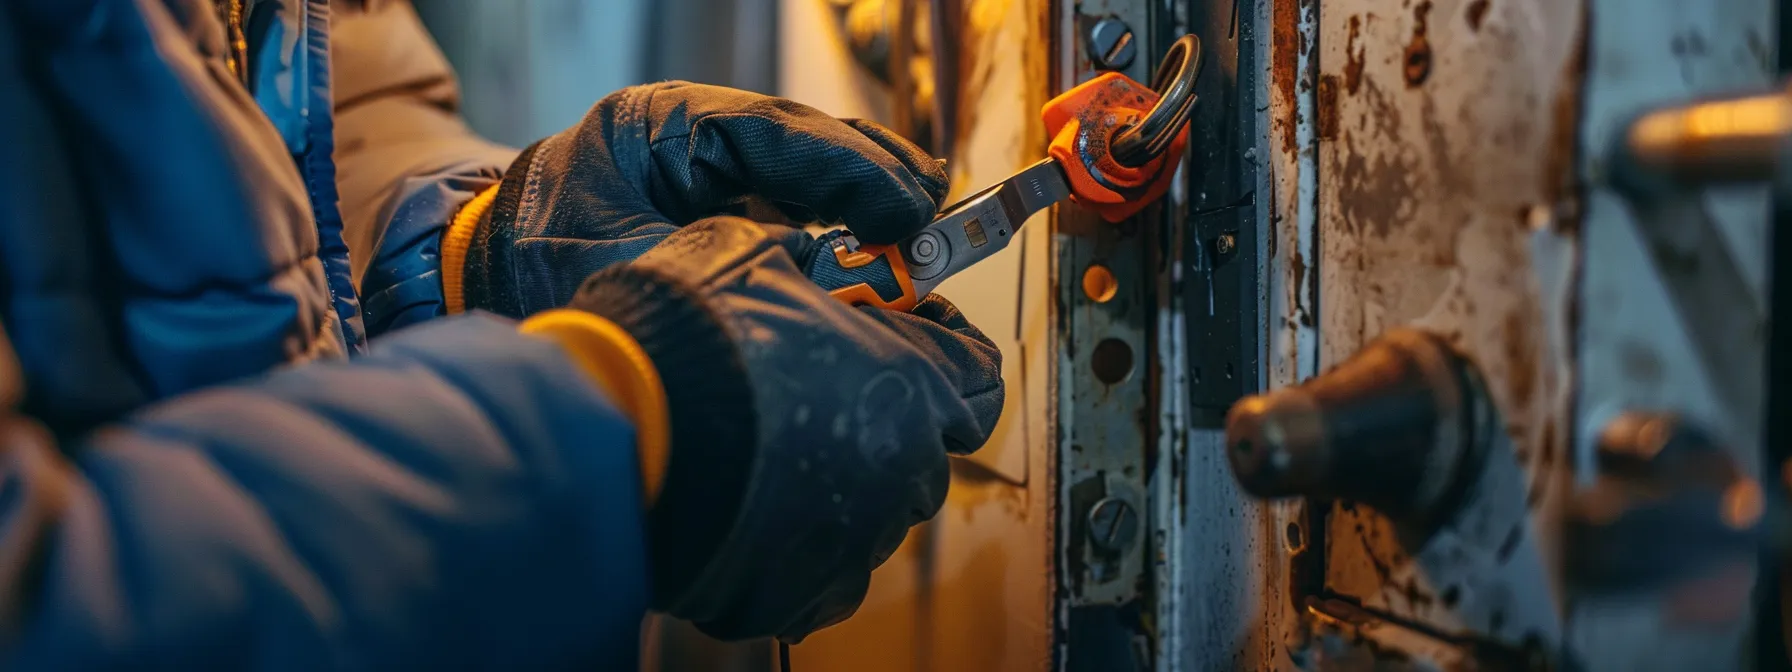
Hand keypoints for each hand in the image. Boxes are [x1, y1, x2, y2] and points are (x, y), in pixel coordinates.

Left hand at [461, 82, 949, 317]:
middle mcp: (682, 133)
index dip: (850, 168)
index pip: (774, 131)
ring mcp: (696, 163)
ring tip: (923, 218)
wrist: (469, 290)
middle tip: (932, 209)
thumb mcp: (627, 276)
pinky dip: (835, 215)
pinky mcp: (704, 198)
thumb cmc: (530, 279)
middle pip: (800, 136)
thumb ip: (724, 270)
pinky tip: (878, 236)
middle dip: (871, 171)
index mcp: (654, 127)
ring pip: (800, 162)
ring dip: (863, 190)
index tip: (905, 209)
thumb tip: (825, 281)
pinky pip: (785, 196)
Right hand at [569, 218, 1003, 640]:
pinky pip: (826, 572)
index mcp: (911, 380)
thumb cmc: (686, 334)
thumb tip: (805, 259)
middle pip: (926, 448)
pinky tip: (753, 509)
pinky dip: (802, 545)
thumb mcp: (746, 249)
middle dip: (886, 418)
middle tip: (818, 391)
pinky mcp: (803, 593)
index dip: (945, 350)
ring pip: (874, 511)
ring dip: (842, 480)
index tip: (904, 333)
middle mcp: (901, 465)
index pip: (978, 374)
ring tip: (768, 450)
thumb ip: (800, 258)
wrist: (613, 432)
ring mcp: (856, 538)